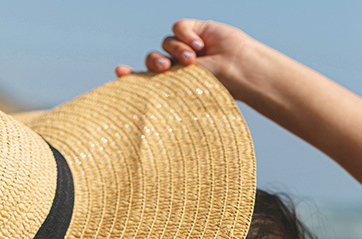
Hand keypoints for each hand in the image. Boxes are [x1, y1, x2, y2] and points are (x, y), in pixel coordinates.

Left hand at [115, 19, 253, 98]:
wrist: (241, 71)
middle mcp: (180, 66)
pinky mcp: (196, 30)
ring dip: (176, 50)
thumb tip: (131, 81)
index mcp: (177, 85)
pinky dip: (186, 35)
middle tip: (164, 67)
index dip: (132, 75)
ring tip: (193, 59)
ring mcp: (188, 47)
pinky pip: (179, 27)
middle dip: (155, 62)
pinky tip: (200, 45)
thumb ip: (161, 85)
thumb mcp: (186, 89)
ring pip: (166, 42)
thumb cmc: (220, 88)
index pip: (149, 79)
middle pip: (153, 58)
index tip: (119, 73)